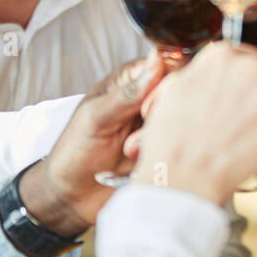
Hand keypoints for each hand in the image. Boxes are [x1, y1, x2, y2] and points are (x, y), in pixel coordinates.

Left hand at [20, 53, 164, 234]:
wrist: (73, 196)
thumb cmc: (74, 151)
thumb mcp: (97, 117)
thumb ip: (128, 93)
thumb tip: (158, 60)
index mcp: (132, 80)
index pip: (168, 67)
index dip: (166, 86)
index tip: (148, 110)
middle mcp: (149, 98)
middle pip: (181, 95)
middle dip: (163, 118)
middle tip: (133, 138)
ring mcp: (159, 125)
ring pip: (184, 122)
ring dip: (159, 139)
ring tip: (128, 152)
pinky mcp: (165, 149)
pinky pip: (181, 147)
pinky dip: (166, 155)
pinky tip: (141, 163)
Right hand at [130, 43, 256, 205]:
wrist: (182, 176)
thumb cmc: (173, 138)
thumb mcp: (177, 87)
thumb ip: (206, 71)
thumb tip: (222, 70)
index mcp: (224, 55)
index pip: (249, 56)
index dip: (246, 78)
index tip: (243, 92)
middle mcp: (251, 67)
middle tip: (245, 118)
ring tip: (248, 134)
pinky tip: (255, 146)